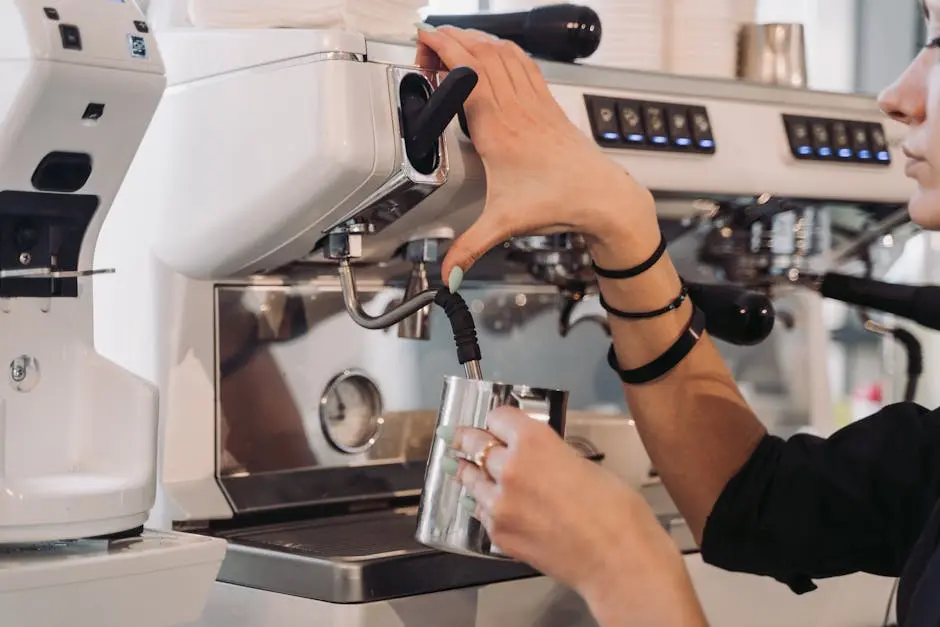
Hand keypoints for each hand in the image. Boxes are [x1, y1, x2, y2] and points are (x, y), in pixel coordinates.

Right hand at [415, 26, 659, 288]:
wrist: (604, 197)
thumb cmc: (561, 202)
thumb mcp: (504, 225)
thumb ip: (470, 248)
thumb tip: (449, 274)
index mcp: (499, 131)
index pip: (467, 73)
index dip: (443, 49)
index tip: (423, 41)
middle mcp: (517, 109)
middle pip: (481, 53)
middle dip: (450, 39)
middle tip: (428, 46)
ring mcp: (534, 103)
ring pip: (503, 52)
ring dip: (476, 39)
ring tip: (455, 42)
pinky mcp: (547, 105)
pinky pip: (524, 63)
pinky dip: (503, 49)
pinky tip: (495, 52)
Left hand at [444, 406, 689, 607]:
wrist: (616, 560)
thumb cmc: (615, 510)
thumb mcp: (583, 465)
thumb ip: (551, 456)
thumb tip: (536, 459)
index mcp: (534, 441)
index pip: (498, 417)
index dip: (498, 420)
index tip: (496, 424)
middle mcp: (508, 467)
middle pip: (474, 444)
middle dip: (468, 439)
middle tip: (457, 436)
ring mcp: (499, 503)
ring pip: (471, 479)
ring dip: (469, 472)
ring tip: (460, 468)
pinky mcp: (498, 534)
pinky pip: (482, 512)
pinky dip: (483, 505)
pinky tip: (485, 504)